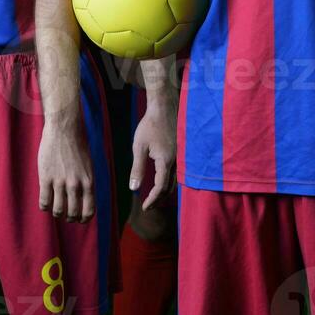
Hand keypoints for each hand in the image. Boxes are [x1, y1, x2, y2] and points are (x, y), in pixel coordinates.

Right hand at [38, 120, 94, 222]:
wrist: (64, 128)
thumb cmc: (77, 145)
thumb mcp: (88, 165)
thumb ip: (86, 182)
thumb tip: (83, 199)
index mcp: (89, 181)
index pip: (89, 211)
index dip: (83, 219)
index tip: (79, 219)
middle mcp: (75, 184)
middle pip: (72, 214)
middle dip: (69, 217)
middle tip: (66, 215)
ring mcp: (60, 182)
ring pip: (57, 211)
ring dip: (56, 213)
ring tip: (55, 208)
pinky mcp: (46, 178)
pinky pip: (44, 202)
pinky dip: (44, 206)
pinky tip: (45, 202)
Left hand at [130, 94, 177, 210]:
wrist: (164, 107)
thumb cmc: (149, 125)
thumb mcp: (139, 147)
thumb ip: (137, 168)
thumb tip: (134, 189)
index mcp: (166, 161)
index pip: (161, 188)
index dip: (152, 200)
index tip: (144, 208)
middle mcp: (177, 161)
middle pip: (170, 188)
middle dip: (158, 199)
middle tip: (148, 206)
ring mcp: (180, 156)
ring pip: (175, 181)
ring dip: (164, 192)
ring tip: (153, 197)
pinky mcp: (181, 151)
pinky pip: (177, 173)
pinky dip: (169, 182)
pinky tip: (161, 181)